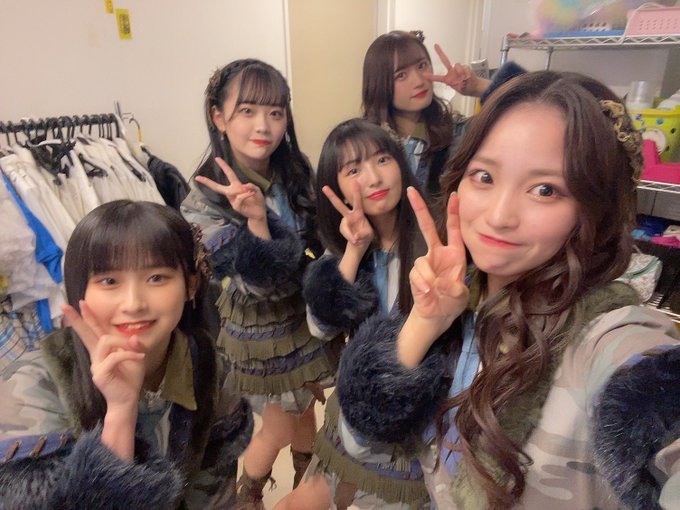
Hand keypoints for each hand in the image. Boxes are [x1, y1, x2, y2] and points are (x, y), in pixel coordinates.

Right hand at [62, 302, 144, 411]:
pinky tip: (140, 358)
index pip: (94, 331)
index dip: (87, 317)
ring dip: (124, 344)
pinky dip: (129, 355)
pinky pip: (115, 356)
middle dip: (78, 319)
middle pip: (86, 333)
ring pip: (106, 342)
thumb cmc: (130, 378)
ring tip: (136, 352)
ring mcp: (96, 364)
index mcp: (104, 350)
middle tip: (66, 306)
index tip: (79, 303)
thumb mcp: (136, 357)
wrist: (128, 400)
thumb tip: (132, 336)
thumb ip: (134, 346)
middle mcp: (97, 356)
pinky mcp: (100, 373)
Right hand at [195, 157, 266, 221]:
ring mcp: (232, 200)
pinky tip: (251, 194)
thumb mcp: (256, 189)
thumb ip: (251, 185)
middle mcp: (232, 192)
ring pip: (231, 191)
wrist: (259, 214)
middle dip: (208, 182)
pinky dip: (246, 195)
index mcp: (236, 186)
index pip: (229, 174)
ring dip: (243, 191)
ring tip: (252, 193)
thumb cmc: (256, 201)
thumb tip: (244, 186)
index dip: (223, 166)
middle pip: (218, 187)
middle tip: (198, 177)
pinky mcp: (235, 207)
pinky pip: (239, 197)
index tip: (216, 158)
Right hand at [322, 182, 373, 253]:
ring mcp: (345, 223)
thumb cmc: (365, 235)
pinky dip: (352, 238)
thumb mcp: (368, 234)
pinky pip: (347, 234)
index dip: (356, 192)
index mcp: (359, 213)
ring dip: (351, 235)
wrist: (359, 244)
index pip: (357, 201)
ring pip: (345, 228)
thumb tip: (355, 237)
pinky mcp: (343, 229)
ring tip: (357, 240)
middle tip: (324, 187)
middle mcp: (350, 216)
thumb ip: (363, 234)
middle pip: (339, 205)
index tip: (355, 182)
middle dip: (332, 197)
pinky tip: (356, 241)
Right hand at [407, 187, 468, 327]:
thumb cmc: (452, 302)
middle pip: (427, 227)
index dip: (453, 212)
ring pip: (422, 262)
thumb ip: (454, 289)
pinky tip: (428, 292)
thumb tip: (440, 283)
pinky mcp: (415, 274)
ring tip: (435, 290)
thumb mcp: (460, 296)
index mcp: (455, 253)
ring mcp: (425, 262)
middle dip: (419, 208)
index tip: (454, 195)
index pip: (453, 229)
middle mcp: (438, 253)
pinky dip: (423, 284)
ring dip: (429, 277)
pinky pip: (417, 275)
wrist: (437, 315)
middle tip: (411, 190)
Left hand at [425, 44, 488, 97]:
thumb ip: (460, 81)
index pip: (438, 77)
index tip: (423, 75)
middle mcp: (452, 72)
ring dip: (461, 72)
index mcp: (448, 79)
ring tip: (465, 79)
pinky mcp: (465, 66)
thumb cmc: (465, 88)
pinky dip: (467, 72)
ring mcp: (458, 69)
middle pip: (445, 61)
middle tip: (435, 45)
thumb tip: (459, 70)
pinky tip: (468, 76)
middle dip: (440, 53)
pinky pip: (465, 68)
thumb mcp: (461, 89)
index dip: (431, 76)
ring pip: (457, 65)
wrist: (475, 87)